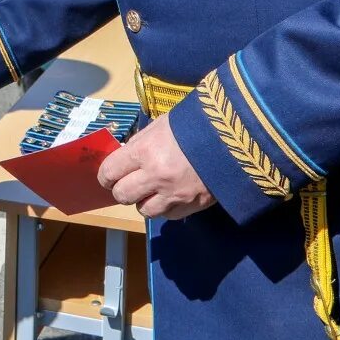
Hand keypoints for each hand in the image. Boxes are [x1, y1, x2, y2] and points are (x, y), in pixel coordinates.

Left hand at [98, 116, 215, 218]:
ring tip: (152, 189)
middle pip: (122, 195)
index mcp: (145, 151)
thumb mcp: (162, 125)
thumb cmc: (194, 124)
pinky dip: (166, 208)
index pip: (110, 172)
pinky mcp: (191, 206)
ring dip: (144, 201)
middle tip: (128, 183)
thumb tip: (124, 157)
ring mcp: (174, 194)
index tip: (109, 176)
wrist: (233, 137)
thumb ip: (141, 143)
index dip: (106, 176)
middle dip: (122, 190)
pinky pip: (168, 216)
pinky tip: (172, 194)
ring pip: (144, 210)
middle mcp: (156, 176)